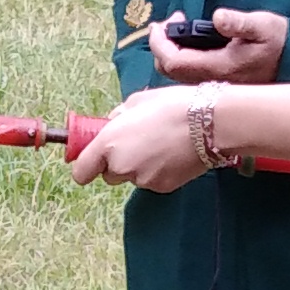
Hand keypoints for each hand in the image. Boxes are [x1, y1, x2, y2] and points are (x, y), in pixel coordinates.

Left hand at [68, 87, 216, 190]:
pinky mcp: (162, 187)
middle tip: (137, 144)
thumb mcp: (137, 102)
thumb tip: (113, 125)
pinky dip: (158, 171)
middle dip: (117, 163)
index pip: (81, 171)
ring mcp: (142, 180)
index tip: (91, 159)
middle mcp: (120, 165)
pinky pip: (152, 181)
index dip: (85, 166)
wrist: (208, 123)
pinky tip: (172, 154)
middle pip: (108, 175)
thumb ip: (118, 118)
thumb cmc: (172, 105)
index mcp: (108, 142)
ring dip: (139, 166)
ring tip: (161, 145)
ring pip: (132, 177)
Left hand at [149, 8, 287, 84]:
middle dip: (161, 46)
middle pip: (170, 71)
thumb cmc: (279, 42)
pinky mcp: (219, 83)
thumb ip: (239, 22)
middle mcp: (213, 81)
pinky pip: (188, 75)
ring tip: (177, 29)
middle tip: (169, 23)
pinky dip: (180, 57)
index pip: (174, 62)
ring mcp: (215, 85)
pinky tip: (190, 43)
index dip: (159, 44)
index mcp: (219, 68)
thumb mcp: (262, 26)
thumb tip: (218, 17)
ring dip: (170, 51)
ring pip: (178, 75)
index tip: (160, 23)